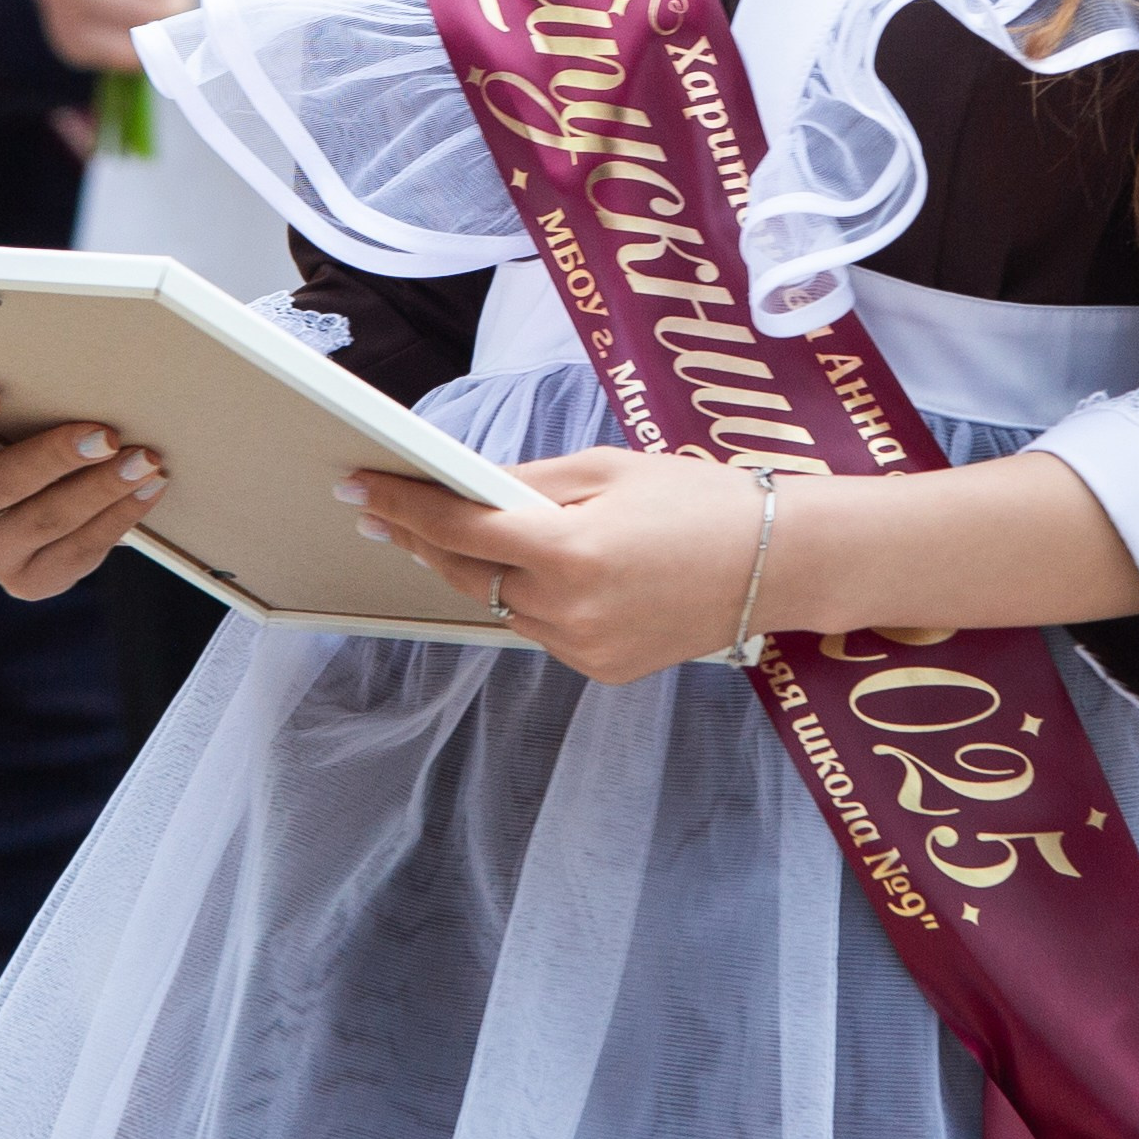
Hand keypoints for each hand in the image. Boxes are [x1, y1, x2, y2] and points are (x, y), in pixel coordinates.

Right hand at [0, 380, 168, 599]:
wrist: (28, 504)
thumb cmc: (18, 438)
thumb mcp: (4, 418)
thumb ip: (19, 400)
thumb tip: (81, 370)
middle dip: (57, 458)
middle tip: (105, 437)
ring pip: (44, 522)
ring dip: (102, 490)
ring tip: (144, 461)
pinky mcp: (25, 581)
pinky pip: (76, 553)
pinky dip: (117, 517)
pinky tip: (147, 489)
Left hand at [344, 445, 774, 683]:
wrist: (777, 562)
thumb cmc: (699, 501)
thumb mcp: (609, 469)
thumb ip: (530, 482)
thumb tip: (469, 487)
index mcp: (568, 549)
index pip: (460, 528)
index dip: (404, 506)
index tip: (360, 487)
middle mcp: (568, 609)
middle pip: (468, 575)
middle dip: (423, 540)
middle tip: (382, 511)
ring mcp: (585, 648)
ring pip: (504, 606)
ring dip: (480, 572)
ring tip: (458, 534)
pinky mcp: (602, 669)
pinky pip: (543, 629)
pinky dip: (532, 599)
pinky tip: (542, 572)